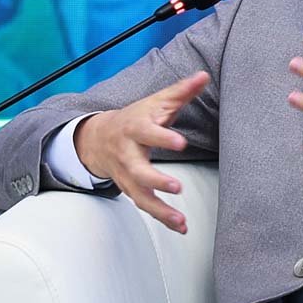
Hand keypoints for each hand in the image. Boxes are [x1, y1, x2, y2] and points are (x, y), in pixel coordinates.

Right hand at [73, 71, 210, 232]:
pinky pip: (145, 206)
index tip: (180, 143)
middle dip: (157, 180)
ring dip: (160, 210)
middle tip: (177, 187)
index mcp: (134, 128)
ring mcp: (127, 175)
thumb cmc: (136, 117)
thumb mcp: (156, 102)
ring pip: (141, 196)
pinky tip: (181, 226)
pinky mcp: (131, 189)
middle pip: (138, 170)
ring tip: (180, 220)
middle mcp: (127, 155)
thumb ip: (181, 91)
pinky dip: (162, 218)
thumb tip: (203, 76)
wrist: (98, 137)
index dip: (162, 138)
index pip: (147, 132)